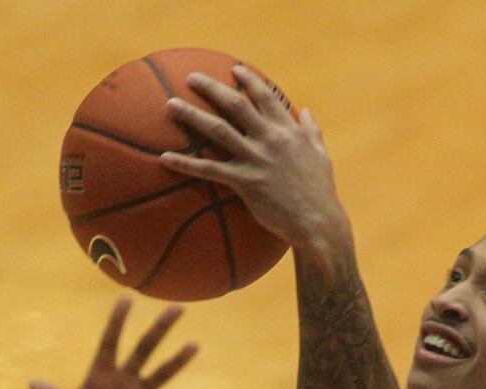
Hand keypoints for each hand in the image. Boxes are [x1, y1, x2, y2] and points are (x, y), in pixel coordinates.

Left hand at [32, 297, 204, 388]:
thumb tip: (33, 384)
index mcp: (101, 375)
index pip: (110, 342)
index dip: (117, 321)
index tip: (126, 298)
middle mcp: (124, 380)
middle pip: (145, 348)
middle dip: (160, 328)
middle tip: (178, 308)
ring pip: (162, 373)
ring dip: (178, 360)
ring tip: (194, 344)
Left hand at [158, 67, 344, 251]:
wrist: (318, 221)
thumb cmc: (320, 190)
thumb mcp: (320, 154)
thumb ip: (311, 130)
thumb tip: (306, 111)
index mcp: (289, 130)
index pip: (267, 97)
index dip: (249, 81)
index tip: (234, 69)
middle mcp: (271, 138)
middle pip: (236, 105)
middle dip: (212, 88)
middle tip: (191, 77)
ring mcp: (256, 158)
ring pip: (218, 130)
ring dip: (192, 115)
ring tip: (170, 104)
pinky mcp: (245, 182)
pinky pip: (209, 170)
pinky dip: (186, 164)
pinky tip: (165, 158)